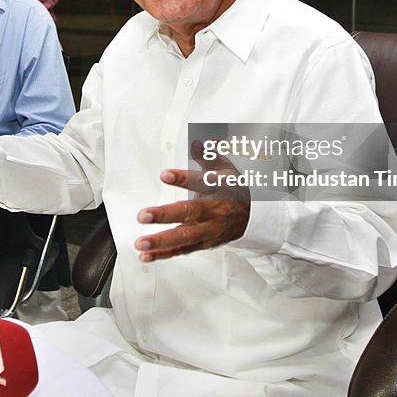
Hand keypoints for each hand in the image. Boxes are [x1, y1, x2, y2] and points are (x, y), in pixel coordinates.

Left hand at [134, 140, 250, 262]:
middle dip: (165, 215)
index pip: (202, 182)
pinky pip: (182, 250)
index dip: (183, 179)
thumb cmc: (234, 190)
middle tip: (143, 215)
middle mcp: (215, 211)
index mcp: (220, 189)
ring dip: (161, 241)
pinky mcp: (203, 243)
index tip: (165, 175)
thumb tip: (196, 142)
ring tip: (141, 242)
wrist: (255, 217)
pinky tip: (146, 255)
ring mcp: (209, 230)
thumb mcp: (225, 168)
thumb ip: (208, 155)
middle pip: (189, 213)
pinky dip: (163, 254)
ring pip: (185, 237)